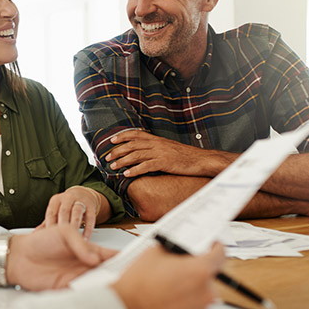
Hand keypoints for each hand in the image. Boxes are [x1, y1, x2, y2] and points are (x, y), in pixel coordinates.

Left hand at [5, 224, 116, 290]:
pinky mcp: (67, 290)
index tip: (135, 263)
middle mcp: (85, 265)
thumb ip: (80, 243)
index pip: (109, 255)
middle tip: (126, 280)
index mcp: (87, 249)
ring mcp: (77, 278)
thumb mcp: (63, 232)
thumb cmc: (41, 240)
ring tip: (113, 289)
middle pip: (107, 273)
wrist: (19, 256)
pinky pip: (83, 294)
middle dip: (117, 276)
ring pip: (97, 284)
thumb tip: (94, 259)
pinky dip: (89, 295)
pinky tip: (95, 296)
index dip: (122, 258)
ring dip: (104, 287)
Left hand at [41, 186, 109, 238]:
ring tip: (74, 239)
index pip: (51, 212)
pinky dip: (88, 229)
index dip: (50, 224)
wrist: (84, 194)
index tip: (49, 238)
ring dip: (75, 225)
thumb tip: (35, 235)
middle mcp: (67, 198)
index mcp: (56, 200)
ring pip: (77, 212)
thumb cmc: (66, 206)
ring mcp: (80, 200)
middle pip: (64, 211)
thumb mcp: (56, 211)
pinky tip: (85, 238)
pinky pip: (90, 217)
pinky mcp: (91, 205)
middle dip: (63, 225)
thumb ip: (47, 222)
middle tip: (62, 239)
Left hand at [107, 131, 233, 177]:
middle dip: (118, 151)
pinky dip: (135, 170)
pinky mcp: (164, 163)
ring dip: (122, 161)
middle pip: (132, 145)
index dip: (122, 136)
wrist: (201, 159)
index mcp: (157, 139)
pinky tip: (127, 174)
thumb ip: (156, 147)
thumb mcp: (168, 147)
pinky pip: (146, 166)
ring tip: (113, 167)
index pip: (136, 134)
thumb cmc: (185, 156)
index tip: (111, 140)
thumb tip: (143, 152)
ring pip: (136, 155)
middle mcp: (156, 144)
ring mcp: (160, 153)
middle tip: (107, 158)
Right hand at [112, 243, 224, 308]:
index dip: (215, 247)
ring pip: (198, 294)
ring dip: (187, 289)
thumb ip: (174, 250)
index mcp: (199, 271)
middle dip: (193, 271)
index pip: (220, 255)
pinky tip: (165, 301)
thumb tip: (179, 250)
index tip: (211, 247)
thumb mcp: (153, 253)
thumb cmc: (137, 286)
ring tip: (164, 288)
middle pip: (207, 276)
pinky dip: (182, 305)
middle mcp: (204, 293)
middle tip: (174, 270)